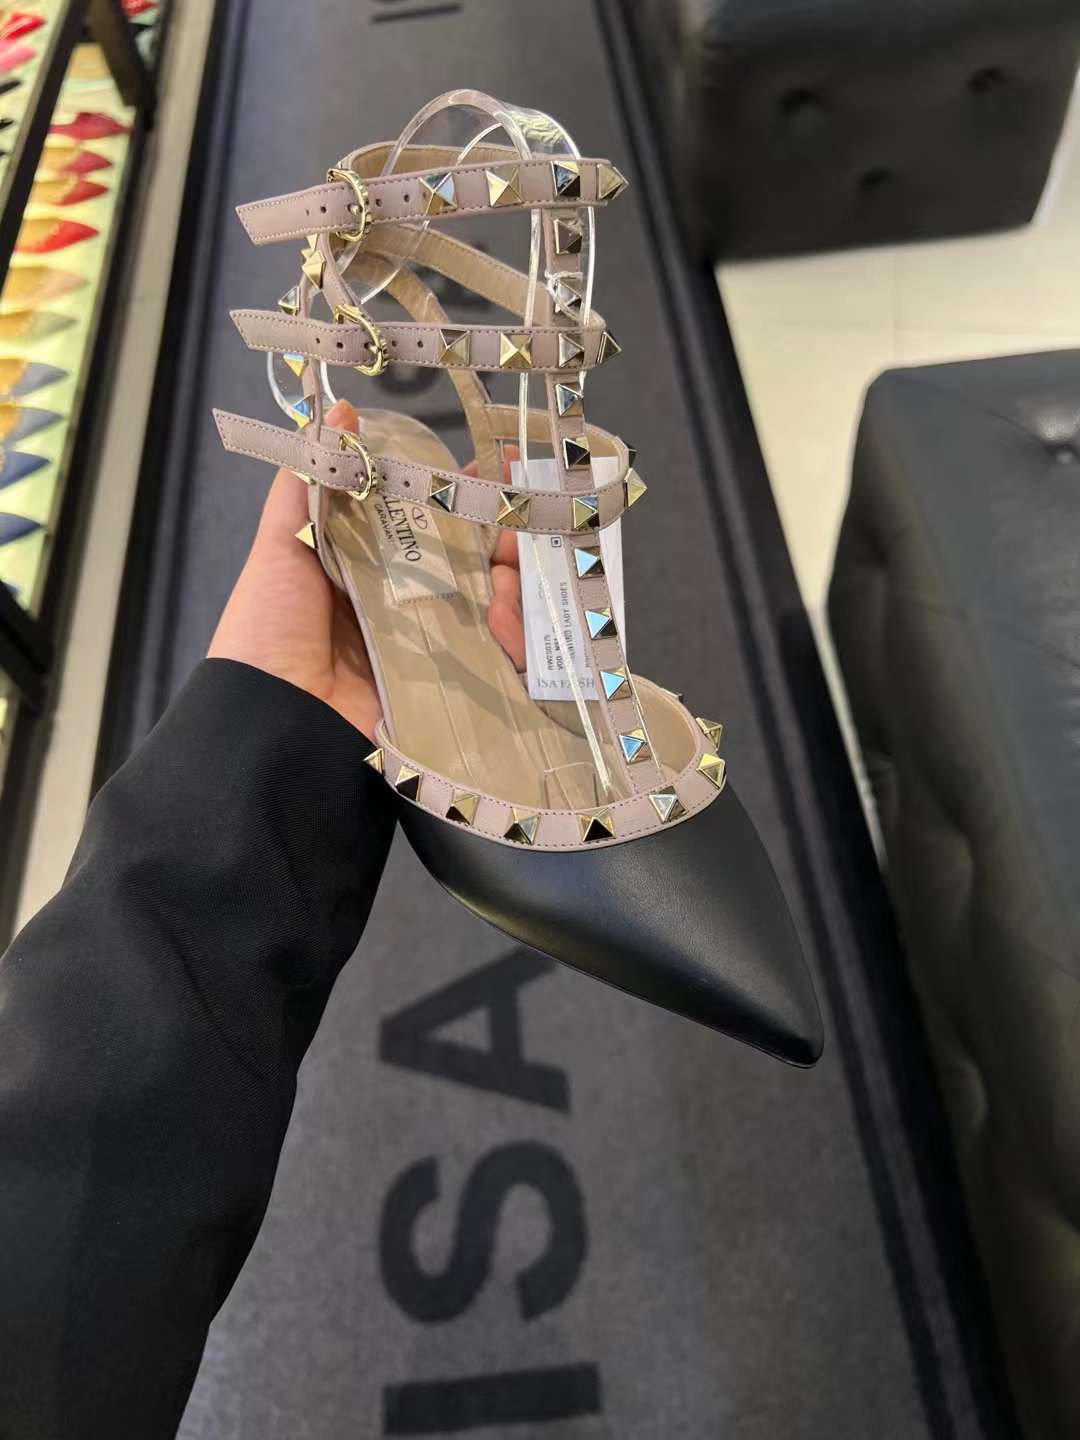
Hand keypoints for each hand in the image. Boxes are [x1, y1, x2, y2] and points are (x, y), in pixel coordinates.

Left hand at [210, 399, 525, 738]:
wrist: (272, 724)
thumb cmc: (269, 632)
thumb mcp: (281, 547)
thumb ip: (311, 481)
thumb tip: (338, 410)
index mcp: (368, 572)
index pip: (428, 524)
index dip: (462, 497)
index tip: (499, 469)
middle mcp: (407, 608)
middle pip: (474, 564)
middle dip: (507, 535)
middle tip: (527, 514)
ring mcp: (435, 652)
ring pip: (498, 607)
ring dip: (517, 579)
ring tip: (515, 566)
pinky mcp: (454, 694)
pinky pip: (502, 660)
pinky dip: (517, 635)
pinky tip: (506, 616)